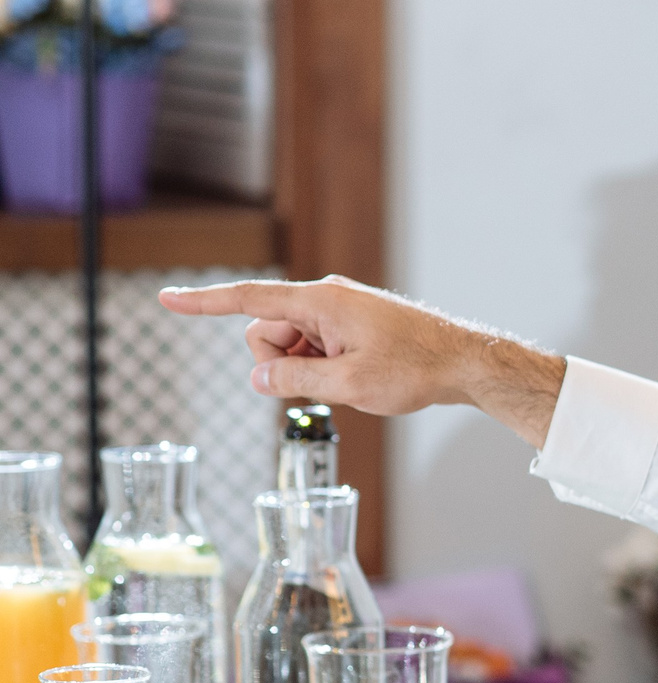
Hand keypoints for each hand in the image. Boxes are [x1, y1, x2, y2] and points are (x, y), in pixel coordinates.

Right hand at [157, 275, 567, 447]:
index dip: (203, 303)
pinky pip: (314, 348)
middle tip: (324, 382)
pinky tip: (356, 377)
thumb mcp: (348, 384)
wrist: (465, 362)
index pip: (247, 300)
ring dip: (304, 369)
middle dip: (278, 364)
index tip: (167, 299)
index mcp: (320, 301)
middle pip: (265, 333)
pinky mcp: (351, 325)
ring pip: (289, 346)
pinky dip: (322, 367)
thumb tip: (258, 379)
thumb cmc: (415, 368)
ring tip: (350, 379)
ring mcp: (339, 311)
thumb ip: (294, 380)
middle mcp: (326, 298)